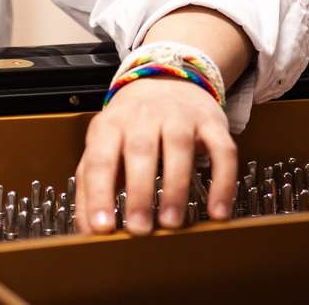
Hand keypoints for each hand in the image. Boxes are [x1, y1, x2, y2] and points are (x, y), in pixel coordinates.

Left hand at [73, 77, 236, 233]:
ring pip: (179, 147)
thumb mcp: (103, 146)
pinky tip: (218, 211)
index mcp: (110, 125)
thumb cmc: (130, 125)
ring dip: (175, 187)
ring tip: (171, 223)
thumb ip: (91, 185)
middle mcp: (144, 116)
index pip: (99, 160)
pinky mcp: (211, 122)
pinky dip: (222, 182)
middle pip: (140, 151)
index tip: (101, 228)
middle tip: (139, 229)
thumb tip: (86, 229)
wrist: (166, 79)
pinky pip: (222, 151)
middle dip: (139, 193)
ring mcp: (180, 116)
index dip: (99, 194)